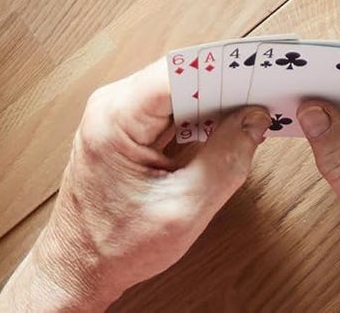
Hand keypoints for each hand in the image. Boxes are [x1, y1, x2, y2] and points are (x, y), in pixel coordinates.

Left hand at [0, 63, 268, 310]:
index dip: (220, 70)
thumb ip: (225, 161)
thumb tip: (254, 120)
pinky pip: (169, 111)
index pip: (178, 71)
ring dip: (213, 103)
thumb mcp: (183, 210)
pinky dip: (198, 119)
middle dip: (222, 86)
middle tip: (263, 95)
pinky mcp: (126, 129)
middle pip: (179, 77)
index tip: (256, 73)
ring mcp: (118, 116)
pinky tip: (224, 131)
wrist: (77, 269)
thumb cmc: (115, 247)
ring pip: (177, 92)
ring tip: (250, 112)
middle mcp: (112, 105)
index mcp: (116, 117)